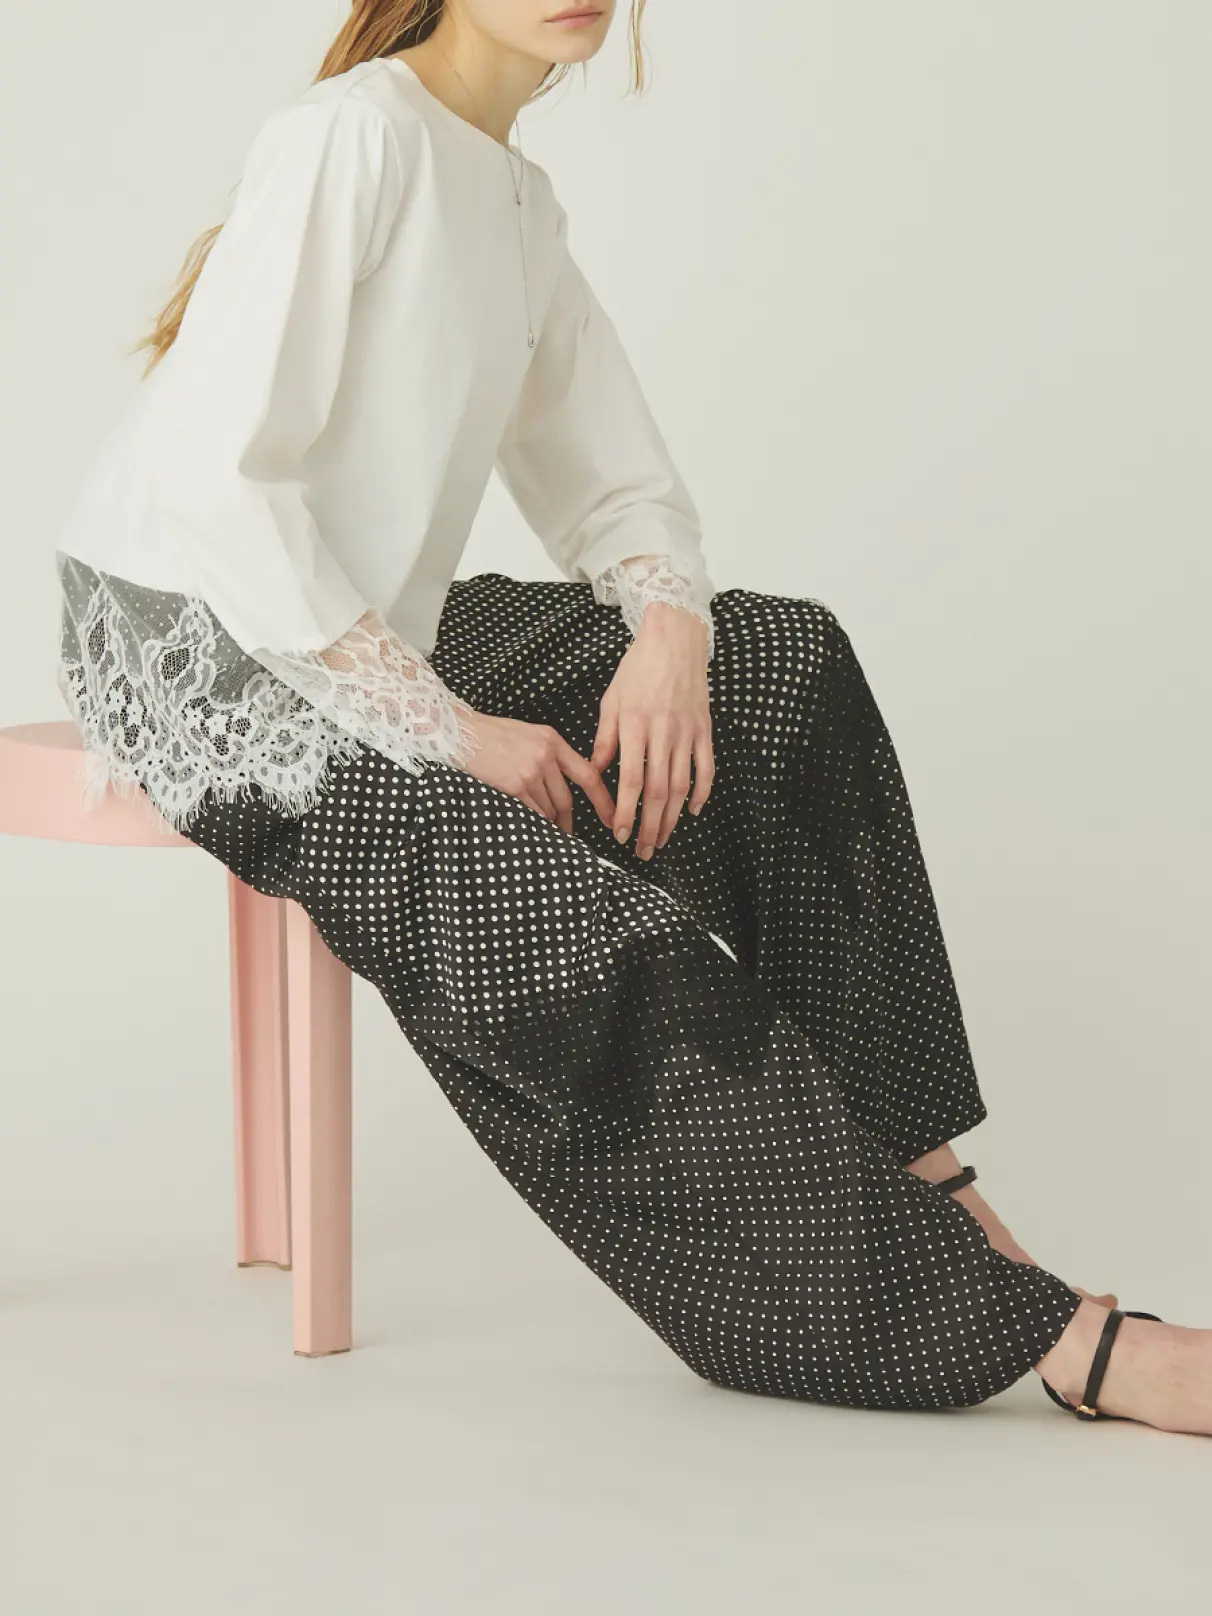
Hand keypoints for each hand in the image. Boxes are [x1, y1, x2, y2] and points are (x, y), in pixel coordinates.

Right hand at [456, 705, 615, 835]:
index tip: (612, 817)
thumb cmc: (493, 735)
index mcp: (553, 741)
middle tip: (568, 833)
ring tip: (538, 822)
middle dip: (567, 820)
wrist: (461, 733)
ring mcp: (530, 771)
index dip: (603, 800)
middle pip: (566, 799)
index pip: (588, 774)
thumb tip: (564, 786)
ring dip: (546, 820)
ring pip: (549, 809)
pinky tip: (525, 819)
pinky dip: (531, 820)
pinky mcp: (514, 785)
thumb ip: (551, 756)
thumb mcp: (530, 736)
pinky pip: (531, 812)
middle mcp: (545, 755)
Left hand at [591, 603, 714, 858]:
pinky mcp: (705, 730)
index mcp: (635, 726)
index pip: (631, 780)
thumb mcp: (611, 701)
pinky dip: (702, 793)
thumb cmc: (637, 670)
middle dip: (650, 826)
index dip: (625, 812)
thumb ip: (604, 739)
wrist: (675, 641)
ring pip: (682, 786)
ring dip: (673, 819)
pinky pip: (706, 768)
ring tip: (662, 840)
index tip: (619, 834)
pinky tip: (694, 812)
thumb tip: (595, 773)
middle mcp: (663, 732)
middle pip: (658, 791)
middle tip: (642, 851)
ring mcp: (687, 732)